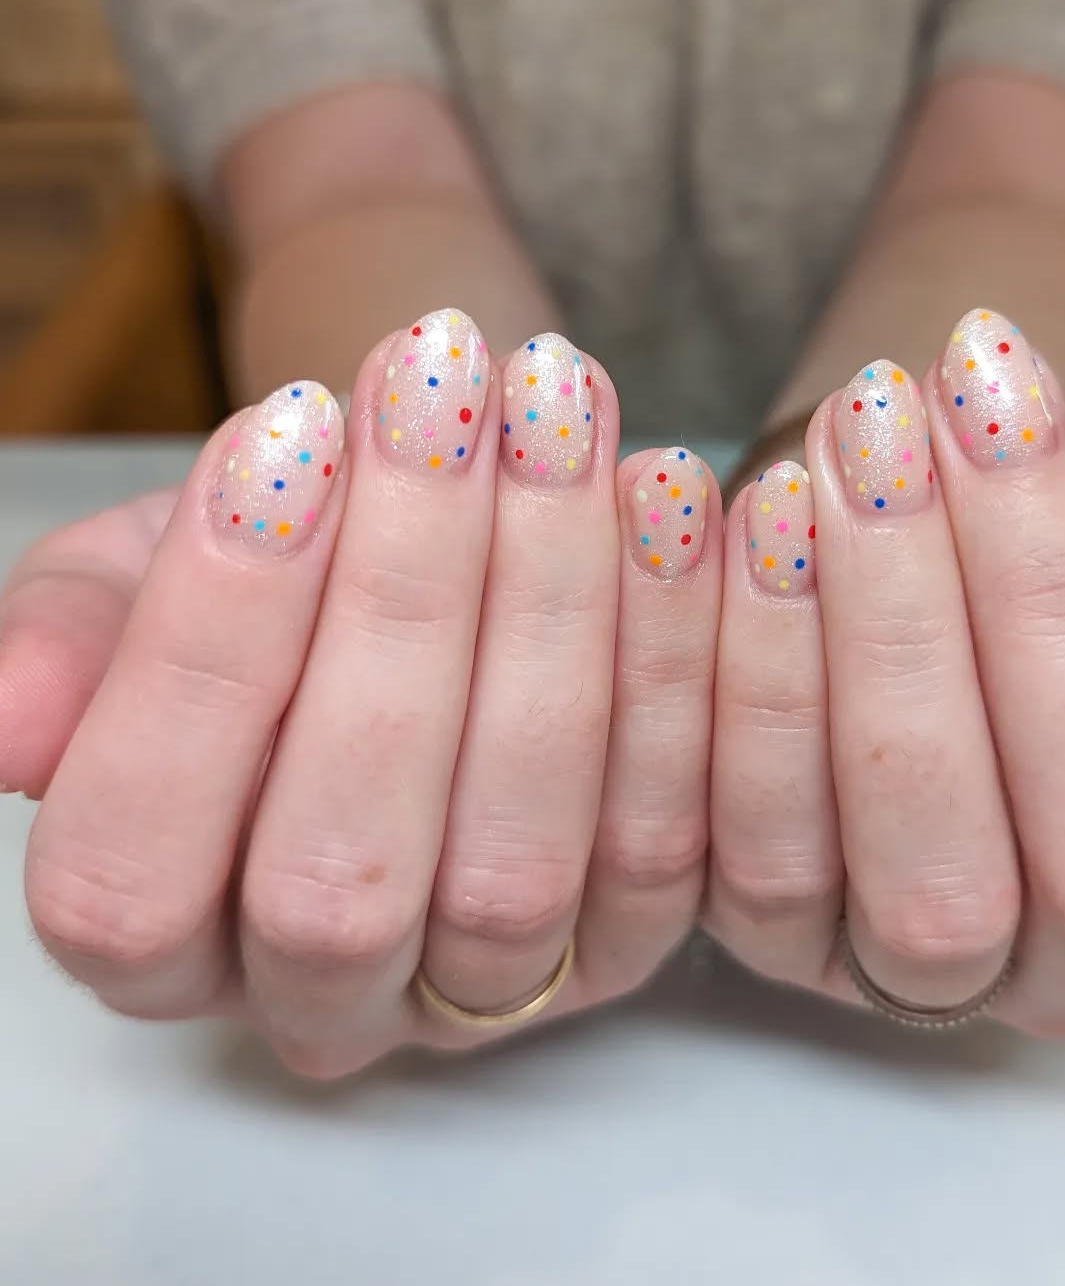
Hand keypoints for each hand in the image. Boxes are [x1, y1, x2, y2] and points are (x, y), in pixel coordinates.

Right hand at [6, 311, 720, 1076]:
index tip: (281, 431)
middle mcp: (325, 998)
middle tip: (443, 390)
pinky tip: (668, 487)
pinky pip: (669, 827)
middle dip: (396, 608)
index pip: (131, 873)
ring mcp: (489, 990)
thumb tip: (8, 717)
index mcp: (163, 936)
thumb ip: (78, 641)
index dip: (204, 651)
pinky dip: (674, 645)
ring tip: (556, 404)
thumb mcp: (145, 576)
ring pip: (517, 862)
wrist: (435, 564)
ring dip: (548, 607)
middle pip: (339, 880)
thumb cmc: (279, 565)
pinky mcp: (630, 939)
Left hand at [707, 309, 1064, 1034]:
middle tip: (979, 392)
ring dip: (893, 635)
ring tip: (861, 435)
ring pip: (931, 875)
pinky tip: (759, 514)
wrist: (908, 541)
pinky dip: (754, 671)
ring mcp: (922, 976)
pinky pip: (754, 849)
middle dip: (1045, 599)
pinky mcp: (772, 939)